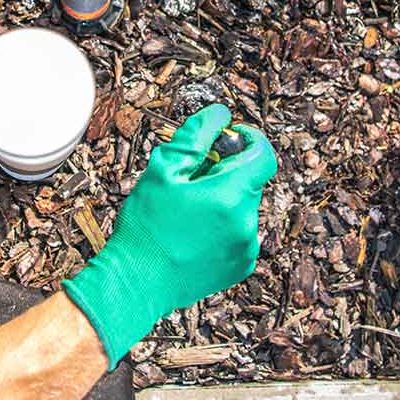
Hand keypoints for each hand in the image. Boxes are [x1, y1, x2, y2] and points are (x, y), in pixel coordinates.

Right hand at [62, 104, 277, 365]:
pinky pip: (240, 232)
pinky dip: (223, 225)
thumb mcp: (163, 170)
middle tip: (188, 180)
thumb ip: (197, 135)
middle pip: (249, 180)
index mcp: (231, 195)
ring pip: (242, 206)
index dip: (248, 139)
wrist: (136, 285)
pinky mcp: (240, 266)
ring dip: (223, 199)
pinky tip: (192, 234)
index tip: (227, 138)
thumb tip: (221, 114)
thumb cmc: (146, 226)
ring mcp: (247, 248)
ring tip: (186, 212)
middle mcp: (247, 222)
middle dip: (225, 171)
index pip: (263, 154)